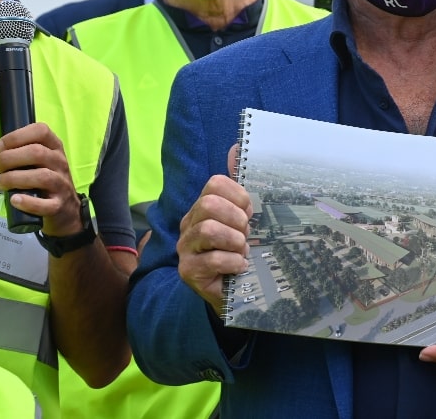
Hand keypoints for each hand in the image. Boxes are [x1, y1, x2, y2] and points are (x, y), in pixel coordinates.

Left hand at [0, 122, 83, 234]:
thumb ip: (13, 158)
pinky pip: (45, 204)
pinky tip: (14, 200)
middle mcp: (60, 162)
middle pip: (37, 152)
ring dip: (13, 178)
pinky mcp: (58, 205)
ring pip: (41, 176)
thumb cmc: (44, 181)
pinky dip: (27, 203)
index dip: (16, 136)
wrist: (65, 209)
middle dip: (8, 158)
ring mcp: (61, 184)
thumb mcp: (34, 164)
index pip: (41, 131)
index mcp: (54, 147)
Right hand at [176, 145, 252, 310]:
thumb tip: (238, 145)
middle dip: (236, 219)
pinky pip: (212, 259)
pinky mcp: (188, 272)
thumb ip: (240, 186)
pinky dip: (233, 262)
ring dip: (235, 241)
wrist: (234, 291)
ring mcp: (185, 248)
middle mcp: (189, 224)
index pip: (214, 184)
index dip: (238, 196)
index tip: (249, 213)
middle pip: (209, 204)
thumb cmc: (238, 251)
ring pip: (209, 230)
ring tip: (242, 251)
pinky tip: (239, 267)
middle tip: (246, 234)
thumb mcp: (244, 218)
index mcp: (202, 207)